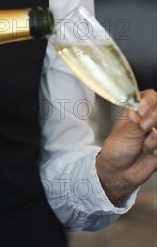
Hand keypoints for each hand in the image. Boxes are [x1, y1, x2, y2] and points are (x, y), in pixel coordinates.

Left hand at [96, 89, 156, 203]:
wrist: (120, 172)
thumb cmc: (117, 148)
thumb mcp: (125, 133)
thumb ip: (139, 123)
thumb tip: (148, 115)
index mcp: (137, 110)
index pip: (151, 97)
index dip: (150, 103)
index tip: (143, 112)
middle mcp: (149, 119)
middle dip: (154, 120)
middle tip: (145, 128)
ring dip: (155, 139)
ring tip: (144, 146)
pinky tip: (151, 154)